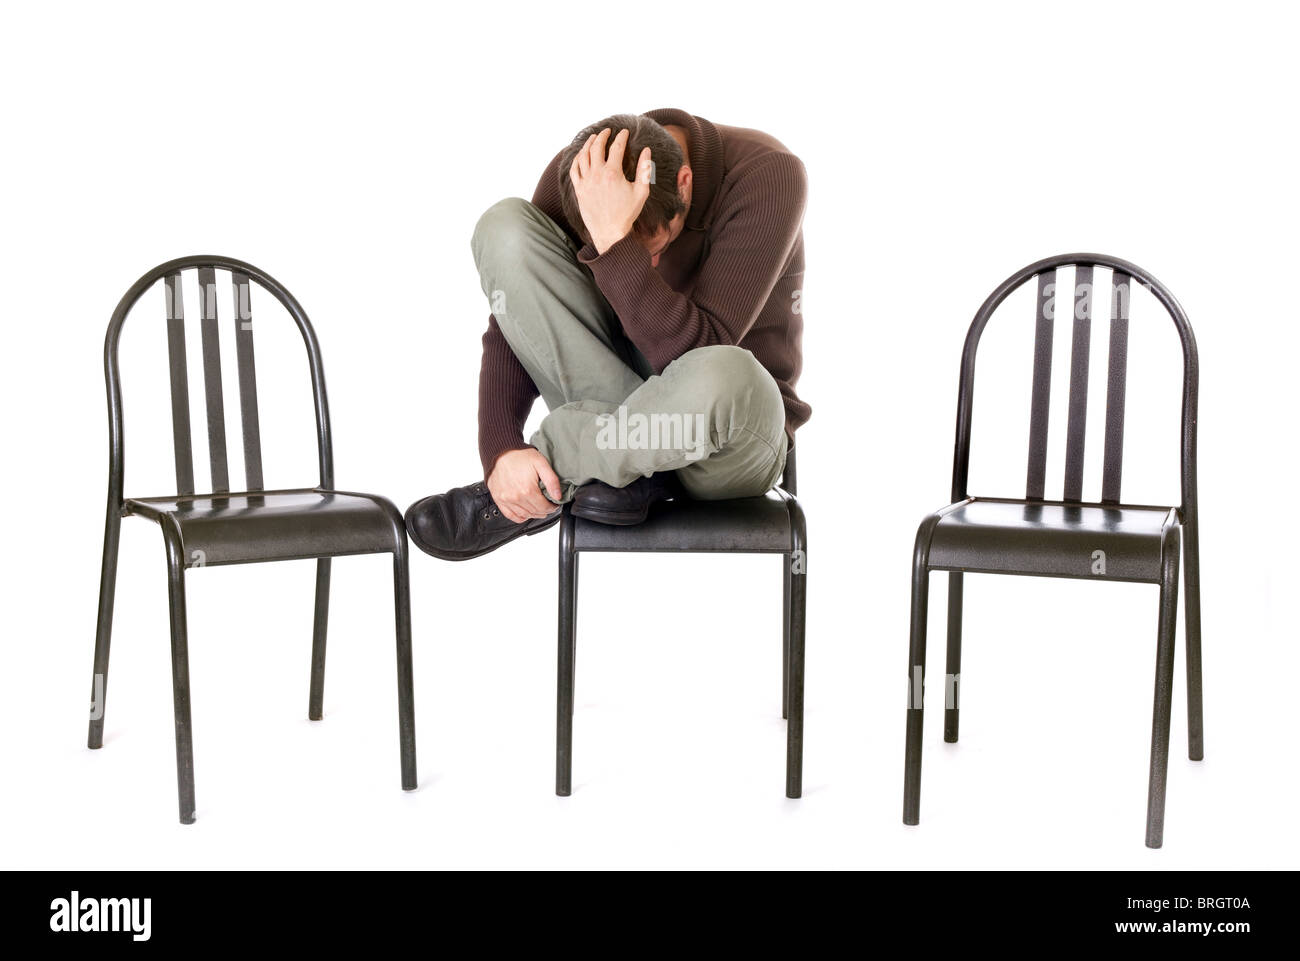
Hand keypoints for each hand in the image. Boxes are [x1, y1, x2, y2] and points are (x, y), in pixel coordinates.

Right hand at [487, 448, 562, 522]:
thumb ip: (551, 480)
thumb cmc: (519, 455)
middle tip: (548, 505)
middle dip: (544, 510)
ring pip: (524, 515)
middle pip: (535, 512)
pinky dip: (520, 517)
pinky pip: (510, 515)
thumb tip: (558, 496)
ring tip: (538, 508)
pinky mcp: (499, 499)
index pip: (544, 507)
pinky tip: (525, 513)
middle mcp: (516, 497)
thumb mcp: (541, 463)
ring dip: (534, 514)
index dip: (552, 507)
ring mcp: (506, 500)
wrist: (500, 451)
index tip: (554, 504)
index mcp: (527, 490)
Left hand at [568, 127, 653, 253]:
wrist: (610, 233)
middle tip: (607, 131)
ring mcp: (586, 182)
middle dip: (602, 135)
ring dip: (588, 144)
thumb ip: (644, 169)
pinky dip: (577, 158)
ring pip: (583, 155)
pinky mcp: (579, 189)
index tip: (624, 132)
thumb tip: (646, 150)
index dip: (621, 137)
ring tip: (593, 138)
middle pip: (597, 146)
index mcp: (613, 173)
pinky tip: (581, 154)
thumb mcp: (641, 191)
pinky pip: (574, 169)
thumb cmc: (627, 213)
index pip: (617, 147)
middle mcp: (597, 175)